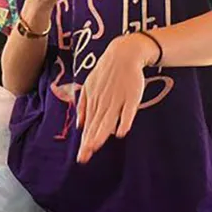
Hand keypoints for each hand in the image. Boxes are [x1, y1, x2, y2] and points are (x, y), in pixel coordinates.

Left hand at [75, 33, 158, 163]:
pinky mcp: (131, 96)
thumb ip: (84, 105)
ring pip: (108, 120)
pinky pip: (128, 111)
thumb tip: (80, 125)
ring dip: (101, 134)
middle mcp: (103, 102)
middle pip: (96, 125)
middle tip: (84, 158)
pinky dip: (124, 121)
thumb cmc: (105, 72)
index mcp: (93, 101)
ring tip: (95, 148)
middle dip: (89, 142)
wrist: (123, 54)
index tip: (81, 156)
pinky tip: (121, 133)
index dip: (85, 141)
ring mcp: (117, 99)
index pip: (88, 125)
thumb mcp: (89, 86)